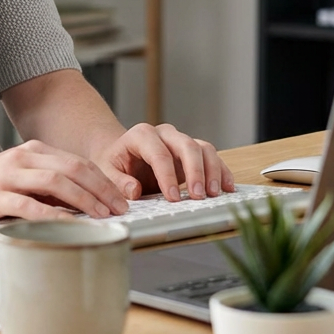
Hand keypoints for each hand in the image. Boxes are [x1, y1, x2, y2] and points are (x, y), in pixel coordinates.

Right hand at [0, 139, 129, 227]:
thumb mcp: (18, 180)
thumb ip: (47, 188)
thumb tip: (85, 204)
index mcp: (32, 152)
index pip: (78, 162)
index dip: (105, 180)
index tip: (122, 199)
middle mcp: (22, 158)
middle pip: (73, 168)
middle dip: (102, 189)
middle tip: (120, 209)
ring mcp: (8, 176)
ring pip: (56, 181)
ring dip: (85, 199)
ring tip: (102, 216)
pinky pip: (29, 205)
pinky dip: (52, 215)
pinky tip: (68, 225)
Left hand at [92, 123, 234, 201]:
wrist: (120, 154)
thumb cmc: (114, 162)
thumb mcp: (107, 171)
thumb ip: (118, 181)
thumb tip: (134, 190)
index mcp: (141, 135)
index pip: (158, 153)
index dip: (167, 176)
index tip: (173, 198)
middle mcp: (164, 134)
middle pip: (186, 145)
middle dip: (195, 171)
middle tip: (198, 196)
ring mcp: (180, 142)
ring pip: (203, 148)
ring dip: (212, 171)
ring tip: (214, 194)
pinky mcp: (193, 153)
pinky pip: (211, 156)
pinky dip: (222, 171)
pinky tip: (227, 187)